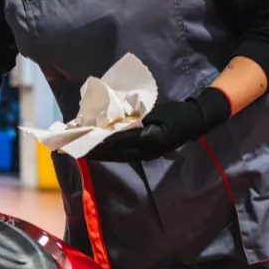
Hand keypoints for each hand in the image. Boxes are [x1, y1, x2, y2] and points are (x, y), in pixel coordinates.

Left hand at [85, 88, 231, 161]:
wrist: (196, 122)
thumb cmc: (174, 112)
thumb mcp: (153, 111)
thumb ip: (133, 117)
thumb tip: (110, 119)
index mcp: (149, 138)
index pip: (117, 140)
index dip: (97, 140)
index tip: (80, 137)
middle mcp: (146, 150)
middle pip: (113, 152)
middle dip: (92, 150)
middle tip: (71, 147)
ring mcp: (147, 155)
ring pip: (117, 156)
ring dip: (98, 153)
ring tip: (79, 150)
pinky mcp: (147, 155)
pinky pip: (124, 155)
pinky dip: (109, 153)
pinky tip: (98, 151)